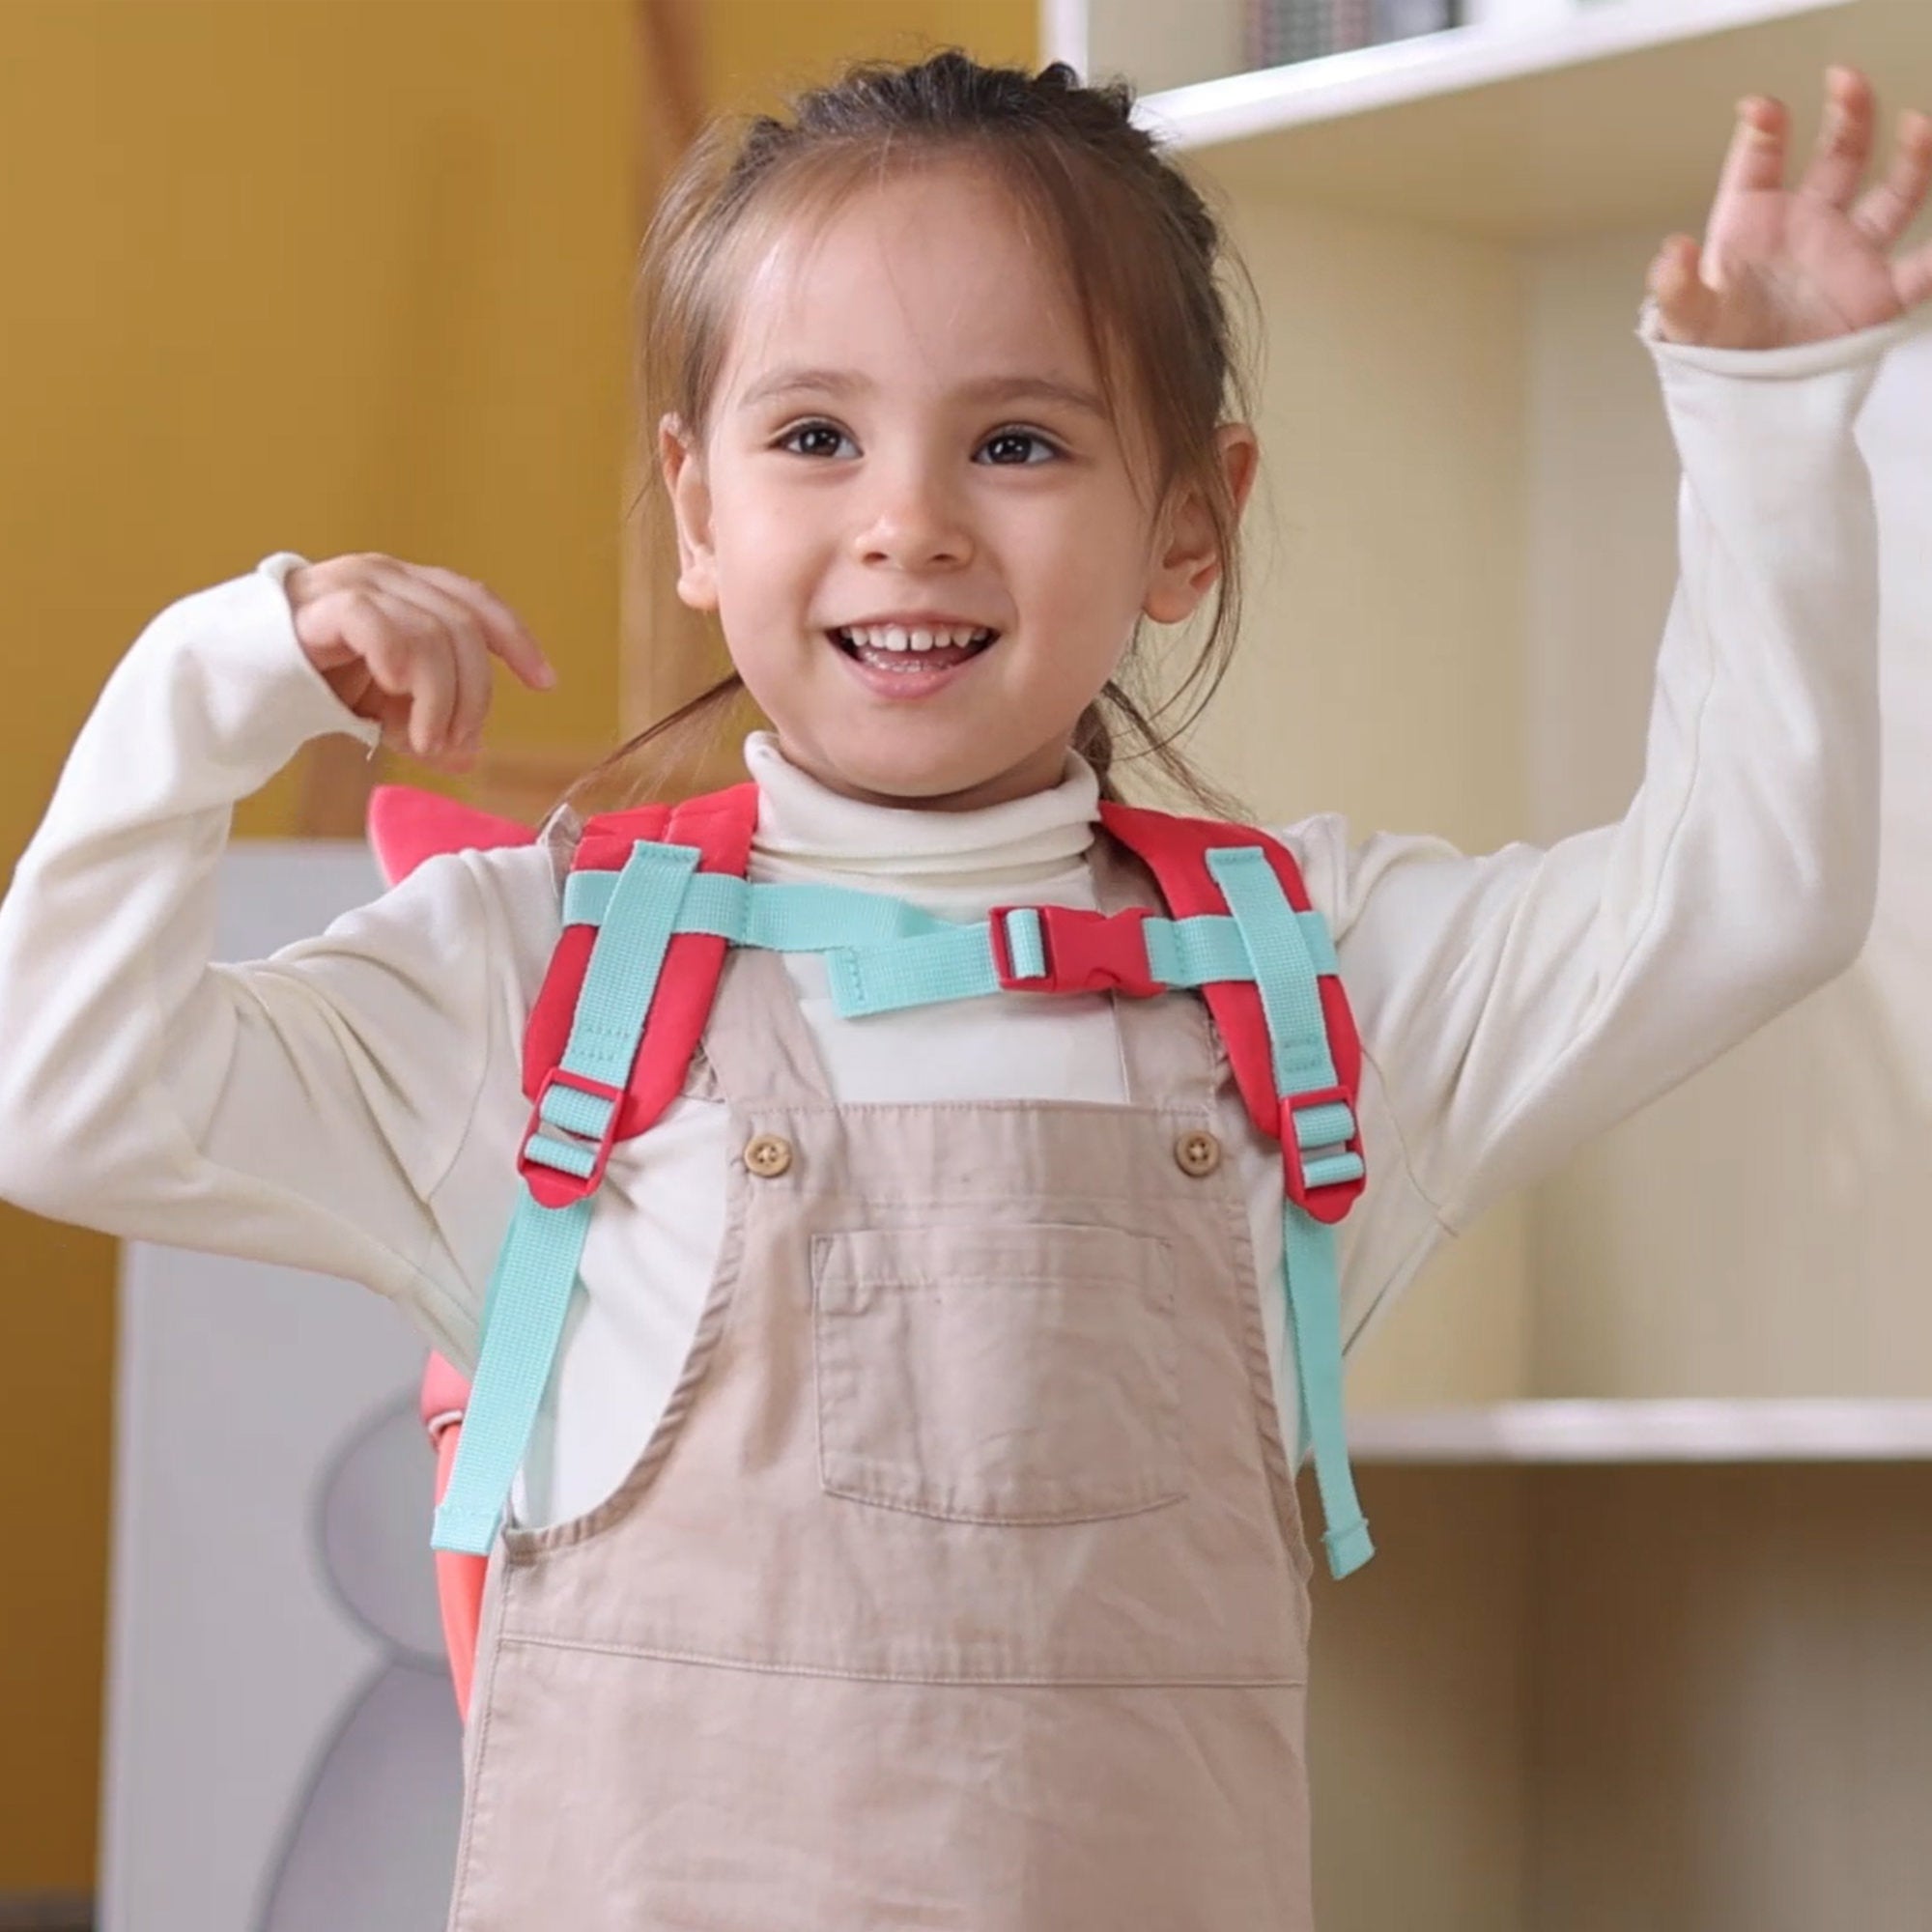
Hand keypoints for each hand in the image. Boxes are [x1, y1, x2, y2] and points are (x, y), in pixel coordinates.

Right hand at [284, 554, 555, 772]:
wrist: (224, 683)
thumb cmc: (303, 687)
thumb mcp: (381, 710)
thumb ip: (427, 725)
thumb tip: (470, 756)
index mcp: (405, 590)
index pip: (476, 603)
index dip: (516, 640)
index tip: (544, 683)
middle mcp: (383, 577)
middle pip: (463, 628)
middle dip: (473, 696)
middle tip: (457, 745)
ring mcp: (348, 585)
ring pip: (430, 634)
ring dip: (439, 700)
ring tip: (424, 743)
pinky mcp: (316, 606)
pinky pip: (378, 624)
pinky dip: (401, 664)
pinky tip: (396, 693)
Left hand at [1650, 65, 1931, 348]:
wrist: (1746, 400)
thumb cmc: (1712, 351)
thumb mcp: (1686, 320)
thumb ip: (1677, 286)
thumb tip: (1670, 253)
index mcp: (1751, 226)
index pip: (1757, 166)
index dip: (1762, 134)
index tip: (1761, 109)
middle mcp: (1805, 229)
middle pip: (1836, 158)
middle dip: (1846, 118)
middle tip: (1846, 81)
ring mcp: (1845, 256)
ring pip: (1891, 195)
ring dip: (1911, 161)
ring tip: (1918, 127)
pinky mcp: (1875, 297)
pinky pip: (1919, 272)